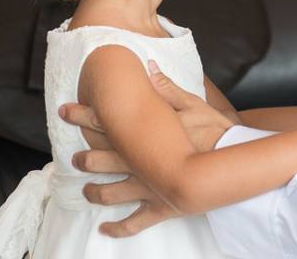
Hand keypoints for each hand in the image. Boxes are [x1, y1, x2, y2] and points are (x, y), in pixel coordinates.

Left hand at [58, 61, 239, 236]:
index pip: (106, 122)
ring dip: (95, 192)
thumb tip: (148, 66)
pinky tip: (105, 230)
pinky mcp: (160, 207)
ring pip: (111, 193)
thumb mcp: (195, 104)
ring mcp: (147, 187)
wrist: (230, 168)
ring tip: (85, 192)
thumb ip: (168, 88)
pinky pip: (135, 222)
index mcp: (144, 135)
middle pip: (102, 159)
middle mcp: (138, 163)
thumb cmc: (216, 134)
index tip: (66, 110)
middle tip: (73, 159)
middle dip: (85, 158)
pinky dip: (119, 228)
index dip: (84, 115)